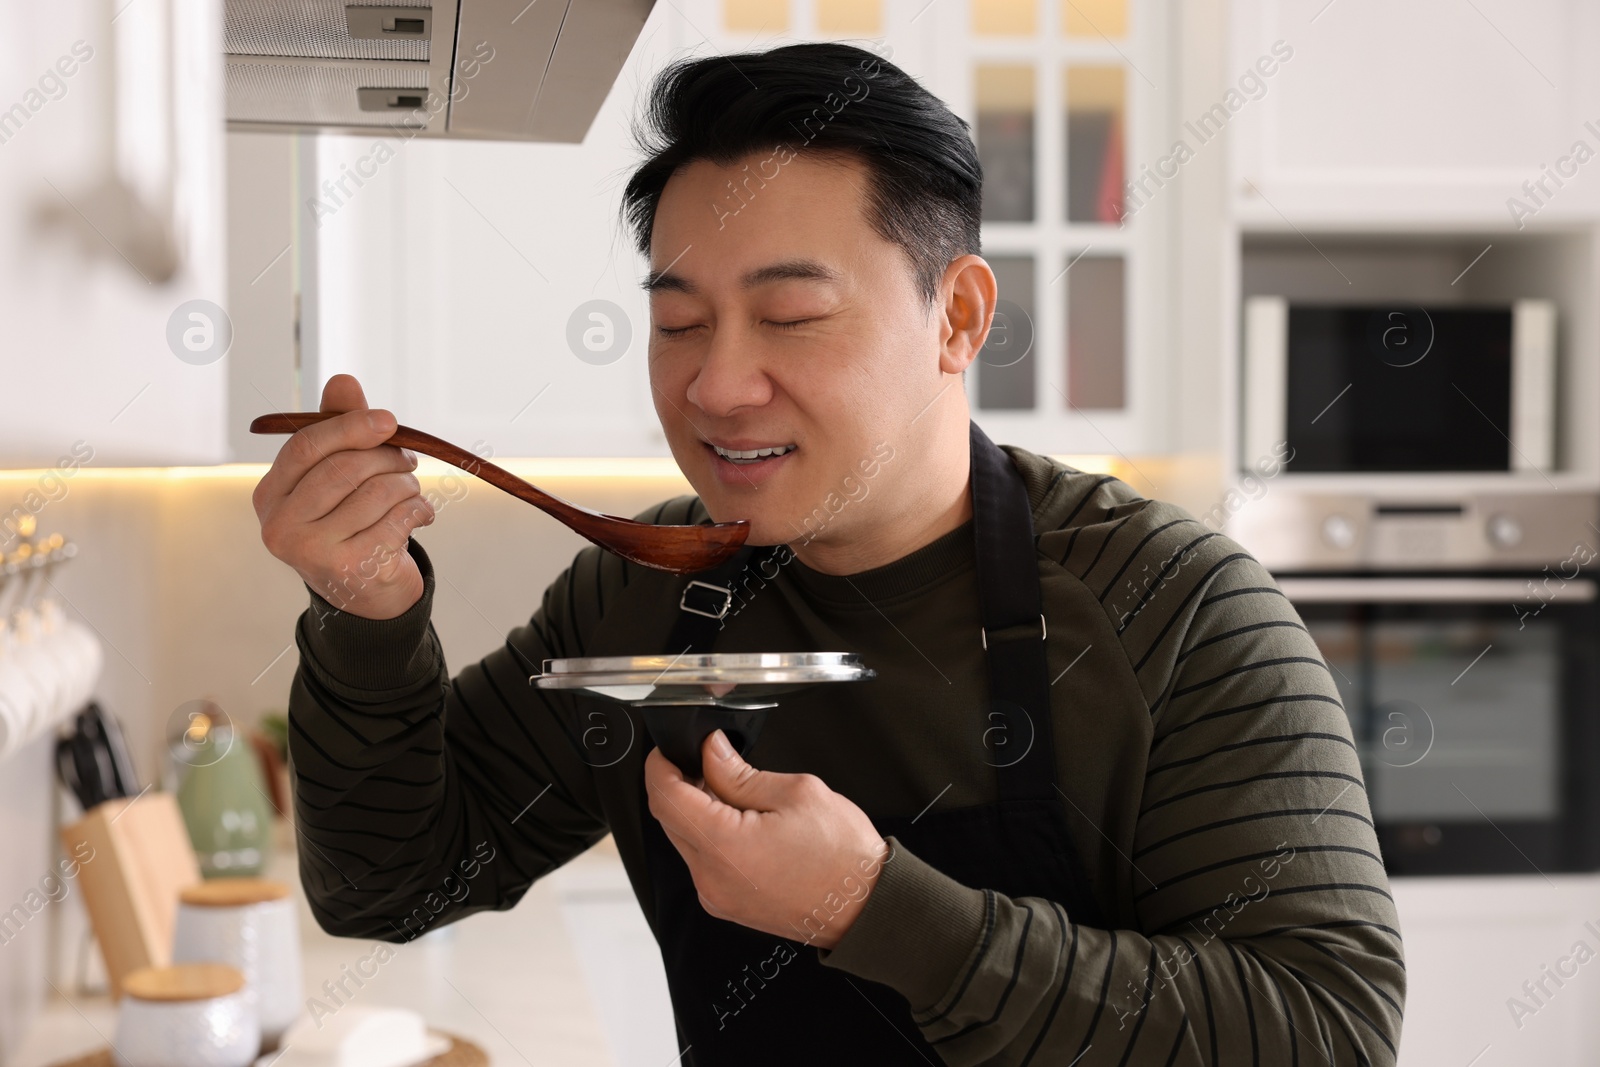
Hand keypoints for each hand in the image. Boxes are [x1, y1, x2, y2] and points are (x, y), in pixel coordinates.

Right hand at [253, 374, 434, 619]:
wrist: (366, 594)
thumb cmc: (351, 523)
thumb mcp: (339, 476)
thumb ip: (340, 430)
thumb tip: (343, 380)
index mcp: (269, 495)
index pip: (307, 447)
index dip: (350, 427)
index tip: (388, 420)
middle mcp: (280, 526)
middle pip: (344, 469)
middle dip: (388, 457)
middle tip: (409, 460)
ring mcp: (312, 552)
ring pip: (377, 492)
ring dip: (408, 485)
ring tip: (412, 491)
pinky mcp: (350, 569)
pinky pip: (398, 519)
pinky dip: (420, 510)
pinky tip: (422, 515)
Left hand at [645, 729, 889, 950]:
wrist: (865, 907)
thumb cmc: (842, 856)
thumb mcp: (795, 793)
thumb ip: (740, 772)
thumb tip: (710, 750)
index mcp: (724, 846)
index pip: (666, 797)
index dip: (660, 765)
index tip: (668, 748)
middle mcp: (711, 877)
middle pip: (670, 819)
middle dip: (678, 784)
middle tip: (706, 761)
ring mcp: (716, 895)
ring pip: (685, 840)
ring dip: (696, 810)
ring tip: (733, 791)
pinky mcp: (725, 903)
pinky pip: (702, 861)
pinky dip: (710, 835)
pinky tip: (739, 821)